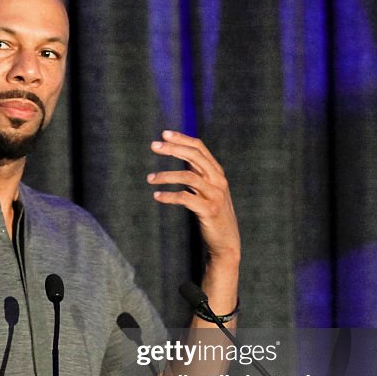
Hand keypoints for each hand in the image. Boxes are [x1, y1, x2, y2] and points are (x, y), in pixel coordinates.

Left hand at [147, 130, 240, 265]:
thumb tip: (180, 153)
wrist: (227, 241)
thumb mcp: (207, 189)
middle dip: (173, 149)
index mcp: (217, 172)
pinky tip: (157, 196)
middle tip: (154, 146)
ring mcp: (215, 195)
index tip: (164, 134)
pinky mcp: (209, 210)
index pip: (199, 148)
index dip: (182, 139)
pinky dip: (169, 196)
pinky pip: (186, 198)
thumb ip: (197, 172)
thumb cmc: (212, 212)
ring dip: (166, 175)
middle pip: (195, 156)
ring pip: (188, 176)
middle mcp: (218, 180)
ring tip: (150, 178)